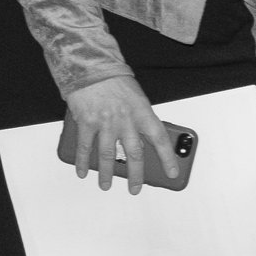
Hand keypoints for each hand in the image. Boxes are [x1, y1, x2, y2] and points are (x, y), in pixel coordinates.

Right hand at [63, 74, 177, 194]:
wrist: (91, 66)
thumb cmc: (116, 81)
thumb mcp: (137, 97)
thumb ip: (139, 119)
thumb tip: (142, 141)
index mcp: (143, 112)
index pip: (160, 139)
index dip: (167, 158)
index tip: (172, 173)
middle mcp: (125, 120)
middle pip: (134, 153)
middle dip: (135, 175)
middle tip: (135, 189)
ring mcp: (105, 122)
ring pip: (108, 155)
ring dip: (107, 173)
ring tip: (106, 186)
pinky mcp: (86, 122)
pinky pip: (85, 147)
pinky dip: (83, 162)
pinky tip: (82, 172)